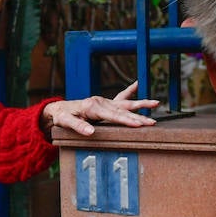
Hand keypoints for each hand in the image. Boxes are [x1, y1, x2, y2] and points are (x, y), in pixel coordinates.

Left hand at [41, 82, 158, 136]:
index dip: (126, 120)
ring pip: (125, 104)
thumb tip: (91, 132)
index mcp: (92, 107)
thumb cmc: (62, 116)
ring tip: (156, 103)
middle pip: (122, 110)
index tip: (138, 124)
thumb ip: (78, 126)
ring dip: (141, 104)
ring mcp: (104, 101)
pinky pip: (120, 97)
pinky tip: (138, 84)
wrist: (59, 109)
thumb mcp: (65, 122)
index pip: (113, 115)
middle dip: (138, 117)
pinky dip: (130, 91)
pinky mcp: (105, 103)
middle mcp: (100, 102)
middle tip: (152, 122)